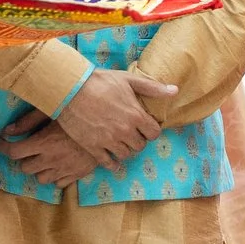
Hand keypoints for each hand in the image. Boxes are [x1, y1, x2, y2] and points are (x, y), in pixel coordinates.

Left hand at [0, 110, 101, 186]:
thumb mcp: (52, 112)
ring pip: (40, 179)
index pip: (13, 152)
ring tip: (44, 158)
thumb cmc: (80, 115)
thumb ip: (28, 122)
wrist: (110, 127)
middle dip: (23, 158)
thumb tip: (7, 131)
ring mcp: (64, 169)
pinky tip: (59, 165)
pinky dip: (55, 177)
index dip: (2, 147)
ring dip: (39, 169)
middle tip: (27, 149)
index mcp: (43, 143)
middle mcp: (51, 159)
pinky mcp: (76, 175)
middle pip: (25, 167)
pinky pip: (58, 184)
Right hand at [55, 67, 177, 167]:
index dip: (150, 130)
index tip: (144, 126)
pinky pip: (108, 163)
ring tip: (120, 142)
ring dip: (125, 149)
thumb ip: (153, 88)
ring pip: (126, 155)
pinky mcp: (93, 147)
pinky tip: (111, 159)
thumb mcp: (128, 80)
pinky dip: (112, 163)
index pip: (154, 133)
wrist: (70, 88)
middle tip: (131, 133)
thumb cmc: (100, 81)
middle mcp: (125, 131)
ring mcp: (108, 141)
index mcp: (136, 116)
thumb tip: (174, 90)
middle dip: (138, 139)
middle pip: (140, 146)